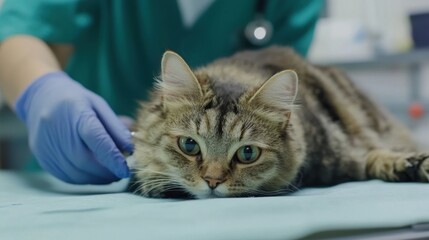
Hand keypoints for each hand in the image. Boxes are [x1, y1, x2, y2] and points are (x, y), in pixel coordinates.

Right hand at [15, 71, 132, 183]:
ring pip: (75, 173)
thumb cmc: (77, 102)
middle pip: (84, 160)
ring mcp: (47, 145)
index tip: (125, 170)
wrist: (42, 98)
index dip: (112, 157)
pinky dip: (84, 179)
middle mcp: (59, 130)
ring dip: (96, 178)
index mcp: (77, 112)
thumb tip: (131, 149)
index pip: (97, 139)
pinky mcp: (43, 158)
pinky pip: (66, 176)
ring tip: (111, 175)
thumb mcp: (100, 106)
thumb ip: (116, 128)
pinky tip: (94, 174)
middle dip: (106, 172)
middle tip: (121, 174)